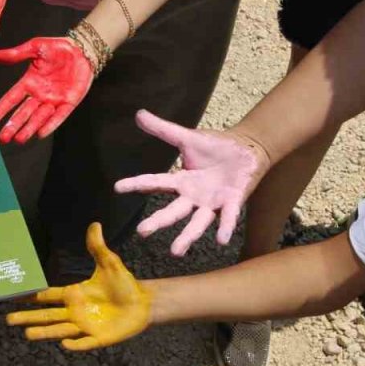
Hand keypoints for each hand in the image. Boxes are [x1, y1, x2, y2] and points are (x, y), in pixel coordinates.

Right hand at [0, 37, 91, 143]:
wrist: (82, 49)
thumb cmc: (59, 48)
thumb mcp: (35, 47)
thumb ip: (17, 54)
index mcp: (29, 83)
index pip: (10, 99)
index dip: (0, 111)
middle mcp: (39, 95)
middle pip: (22, 113)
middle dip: (12, 126)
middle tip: (2, 138)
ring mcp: (54, 101)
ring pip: (38, 118)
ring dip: (28, 129)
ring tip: (19, 139)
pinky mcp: (68, 103)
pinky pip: (58, 117)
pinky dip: (50, 125)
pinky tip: (41, 133)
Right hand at [5, 223, 149, 350]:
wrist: (143, 303)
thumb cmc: (124, 285)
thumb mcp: (110, 263)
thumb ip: (98, 247)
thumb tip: (95, 224)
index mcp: (74, 294)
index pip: (47, 296)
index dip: (31, 296)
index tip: (13, 296)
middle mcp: (75, 312)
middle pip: (46, 315)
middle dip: (28, 317)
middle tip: (9, 319)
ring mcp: (85, 326)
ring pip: (59, 329)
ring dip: (44, 332)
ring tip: (27, 334)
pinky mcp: (98, 338)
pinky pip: (84, 342)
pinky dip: (75, 344)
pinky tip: (64, 344)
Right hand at [114, 110, 268, 255]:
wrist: (247, 149)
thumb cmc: (216, 147)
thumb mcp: (186, 137)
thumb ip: (163, 129)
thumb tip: (138, 114)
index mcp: (180, 181)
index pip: (155, 183)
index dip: (136, 184)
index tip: (117, 187)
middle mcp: (193, 197)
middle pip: (172, 212)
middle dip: (157, 222)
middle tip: (142, 232)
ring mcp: (212, 202)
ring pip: (196, 223)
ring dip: (187, 237)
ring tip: (175, 251)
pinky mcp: (232, 202)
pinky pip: (227, 218)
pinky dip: (225, 228)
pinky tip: (220, 240)